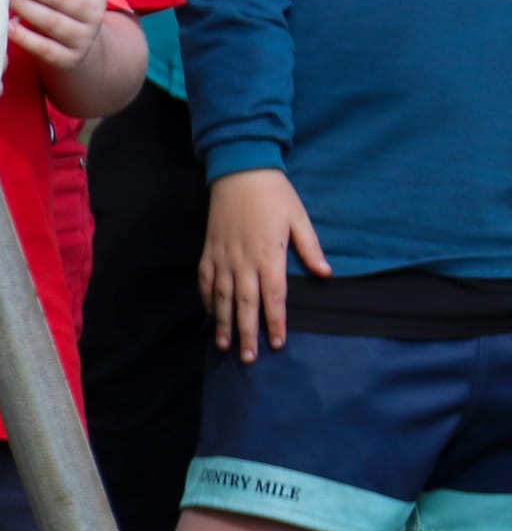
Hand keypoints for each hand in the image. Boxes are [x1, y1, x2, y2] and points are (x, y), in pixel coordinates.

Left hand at [9, 0, 106, 72]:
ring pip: (53, 22)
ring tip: (7, 0)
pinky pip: (45, 48)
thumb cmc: (63, 4)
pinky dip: (25, 37)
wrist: (77, 44)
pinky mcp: (69, 59)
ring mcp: (84, 38)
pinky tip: (8, 27)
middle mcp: (95, 12)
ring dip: (26, 9)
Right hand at [199, 168, 330, 361]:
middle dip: (248, 333)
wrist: (239, 172)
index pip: (274, 297)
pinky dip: (206, 301)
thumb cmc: (275, 194)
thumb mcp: (299, 218)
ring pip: (221, 298)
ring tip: (225, 345)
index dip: (275, 322)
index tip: (277, 343)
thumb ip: (310, 248)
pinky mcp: (209, 252)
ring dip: (223, 324)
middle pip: (245, 305)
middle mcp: (243, 262)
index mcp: (269, 255)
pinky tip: (209, 315)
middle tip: (249, 359)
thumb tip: (325, 274)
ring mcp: (223, 258)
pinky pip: (205, 282)